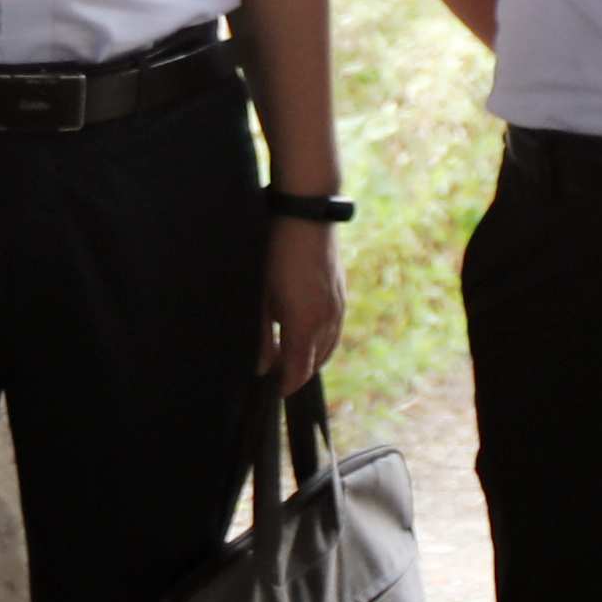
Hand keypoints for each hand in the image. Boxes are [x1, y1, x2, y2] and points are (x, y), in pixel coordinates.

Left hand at [259, 217, 344, 390]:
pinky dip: (321, 339)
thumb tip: (261, 367)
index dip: (284, 384)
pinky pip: (335, 328)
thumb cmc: (274, 251)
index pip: (298, 371)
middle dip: (296, 372)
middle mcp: (328, 320)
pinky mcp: (342, 292)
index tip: (269, 390)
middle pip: (315, 363)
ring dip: (310, 356)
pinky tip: (304, 330)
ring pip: (328, 346)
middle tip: (274, 373)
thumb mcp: (259, 295)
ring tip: (286, 354)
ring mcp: (339, 305)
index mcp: (305, 325)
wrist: (306, 211)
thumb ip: (259, 336)